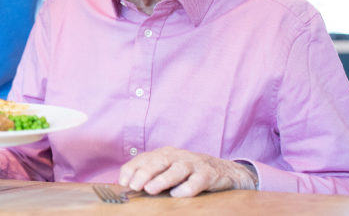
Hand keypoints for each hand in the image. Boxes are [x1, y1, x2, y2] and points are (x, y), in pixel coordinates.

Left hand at [118, 146, 257, 196]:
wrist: (225, 171)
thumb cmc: (190, 172)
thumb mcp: (170, 169)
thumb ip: (152, 175)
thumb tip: (128, 185)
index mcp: (166, 154)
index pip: (145, 158)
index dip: (132, 169)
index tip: (123, 182)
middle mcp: (178, 156)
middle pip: (159, 161)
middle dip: (145, 173)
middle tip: (134, 186)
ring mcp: (194, 164)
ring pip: (177, 169)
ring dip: (163, 179)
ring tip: (150, 189)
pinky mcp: (209, 175)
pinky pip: (198, 181)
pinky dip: (187, 188)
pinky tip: (178, 194)